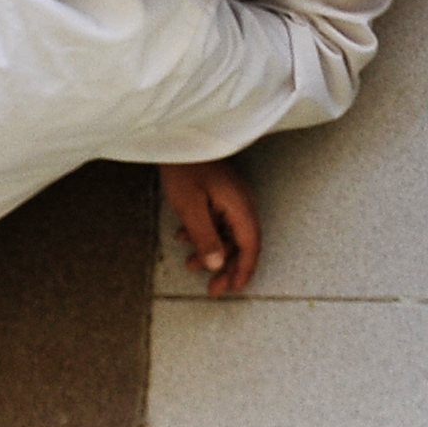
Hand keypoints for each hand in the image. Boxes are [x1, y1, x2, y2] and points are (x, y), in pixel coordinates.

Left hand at [161, 159, 261, 294]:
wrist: (177, 137)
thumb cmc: (184, 169)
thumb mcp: (190, 207)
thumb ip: (205, 237)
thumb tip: (217, 266)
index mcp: (239, 205)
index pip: (250, 244)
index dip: (244, 269)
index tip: (234, 288)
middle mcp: (240, 202)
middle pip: (241, 242)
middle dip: (227, 267)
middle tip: (213, 288)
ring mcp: (230, 197)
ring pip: (228, 233)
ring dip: (212, 252)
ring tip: (191, 265)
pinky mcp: (218, 194)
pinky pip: (218, 221)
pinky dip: (205, 235)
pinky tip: (185, 238)